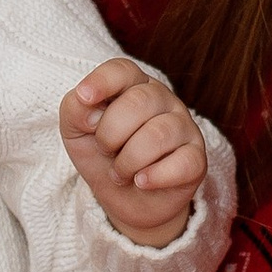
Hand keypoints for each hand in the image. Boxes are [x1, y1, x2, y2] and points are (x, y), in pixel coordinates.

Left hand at [60, 57, 206, 247]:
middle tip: (106, 151)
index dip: (102, 81)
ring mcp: (184, 127)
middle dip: (110, 134)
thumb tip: (89, 107)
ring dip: (128, 162)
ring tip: (121, 172)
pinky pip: (181, 163)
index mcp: (133, 85)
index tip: (84, 97)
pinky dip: (154, 177)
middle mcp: (163, 99)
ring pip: (158, 135)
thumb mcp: (76, 132)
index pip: (123, 70)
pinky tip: (142, 181)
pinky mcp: (197, 158)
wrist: (127, 201)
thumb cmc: (103, 157)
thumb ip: (74, 109)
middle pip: (138, 102)